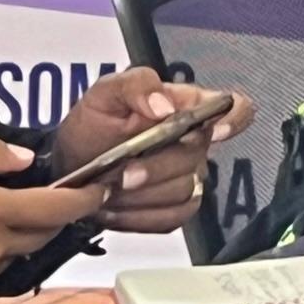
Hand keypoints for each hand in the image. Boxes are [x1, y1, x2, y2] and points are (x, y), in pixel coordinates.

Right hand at [0, 130, 108, 303]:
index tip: (100, 187)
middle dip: (55, 214)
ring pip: (24, 253)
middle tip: (51, 195)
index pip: (57, 208)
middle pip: (46, 232)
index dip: (85, 197)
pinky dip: (1, 255)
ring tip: (3, 214)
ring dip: (26, 234)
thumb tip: (21, 160)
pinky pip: (0, 274)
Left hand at [49, 67, 253, 236]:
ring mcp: (188, 177)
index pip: (233, 107)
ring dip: (143, 195)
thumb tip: (165, 106)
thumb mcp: (104, 92)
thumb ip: (135, 85)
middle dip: (158, 168)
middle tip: (122, 174)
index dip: (234, 119)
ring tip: (108, 191)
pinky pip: (172, 218)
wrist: (69, 165)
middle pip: (198, 157)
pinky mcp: (176, 208)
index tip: (215, 131)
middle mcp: (195, 142)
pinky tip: (114, 209)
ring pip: (184, 191)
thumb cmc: (93, 124)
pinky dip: (139, 217)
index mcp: (187, 105)